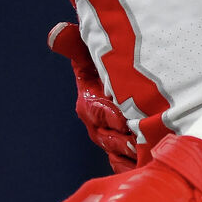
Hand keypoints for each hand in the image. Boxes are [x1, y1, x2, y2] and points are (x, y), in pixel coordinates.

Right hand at [49, 23, 137, 173]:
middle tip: (139, 141)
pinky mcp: (126, 150)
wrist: (127, 75)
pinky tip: (147, 166)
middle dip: (123, 139)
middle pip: (109, 136)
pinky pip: (125, 164)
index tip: (125, 118)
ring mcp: (112, 139)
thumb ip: (75, 43)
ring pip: (118, 153)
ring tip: (146, 154)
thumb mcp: (92, 50)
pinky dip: (134, 166)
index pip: (97, 111)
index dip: (110, 115)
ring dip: (130, 155)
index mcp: (89, 102)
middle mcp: (98, 125)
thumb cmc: (109, 60)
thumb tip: (55, 34)